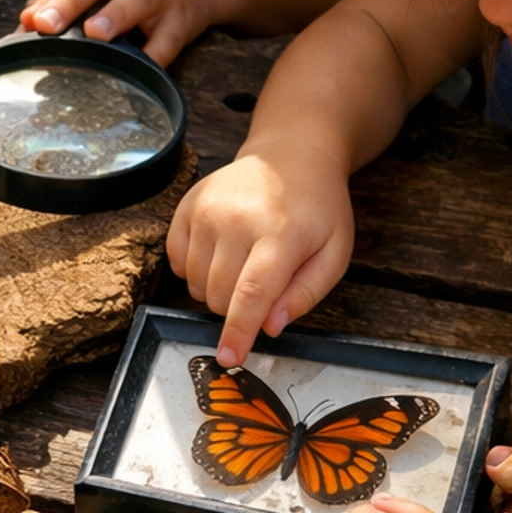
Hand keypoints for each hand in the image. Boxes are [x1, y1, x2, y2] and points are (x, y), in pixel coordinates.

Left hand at [20, 0, 243, 65]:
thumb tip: (25, 23)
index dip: (50, 0)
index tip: (31, 22)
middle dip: (70, 1)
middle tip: (47, 25)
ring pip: (137, 3)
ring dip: (115, 16)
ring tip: (96, 33)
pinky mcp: (181, 24)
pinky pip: (166, 46)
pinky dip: (152, 62)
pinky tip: (133, 79)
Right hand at [167, 145, 354, 363]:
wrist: (291, 154)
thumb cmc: (317, 209)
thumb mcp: (334, 253)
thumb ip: (306, 294)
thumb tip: (270, 326)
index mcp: (280, 233)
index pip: (252, 293)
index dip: (238, 332)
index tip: (229, 358)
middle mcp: (237, 219)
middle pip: (220, 296)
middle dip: (238, 308)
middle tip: (261, 285)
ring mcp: (207, 210)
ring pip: (197, 285)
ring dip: (218, 290)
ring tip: (243, 263)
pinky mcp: (186, 207)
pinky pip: (178, 263)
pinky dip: (197, 271)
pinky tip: (221, 252)